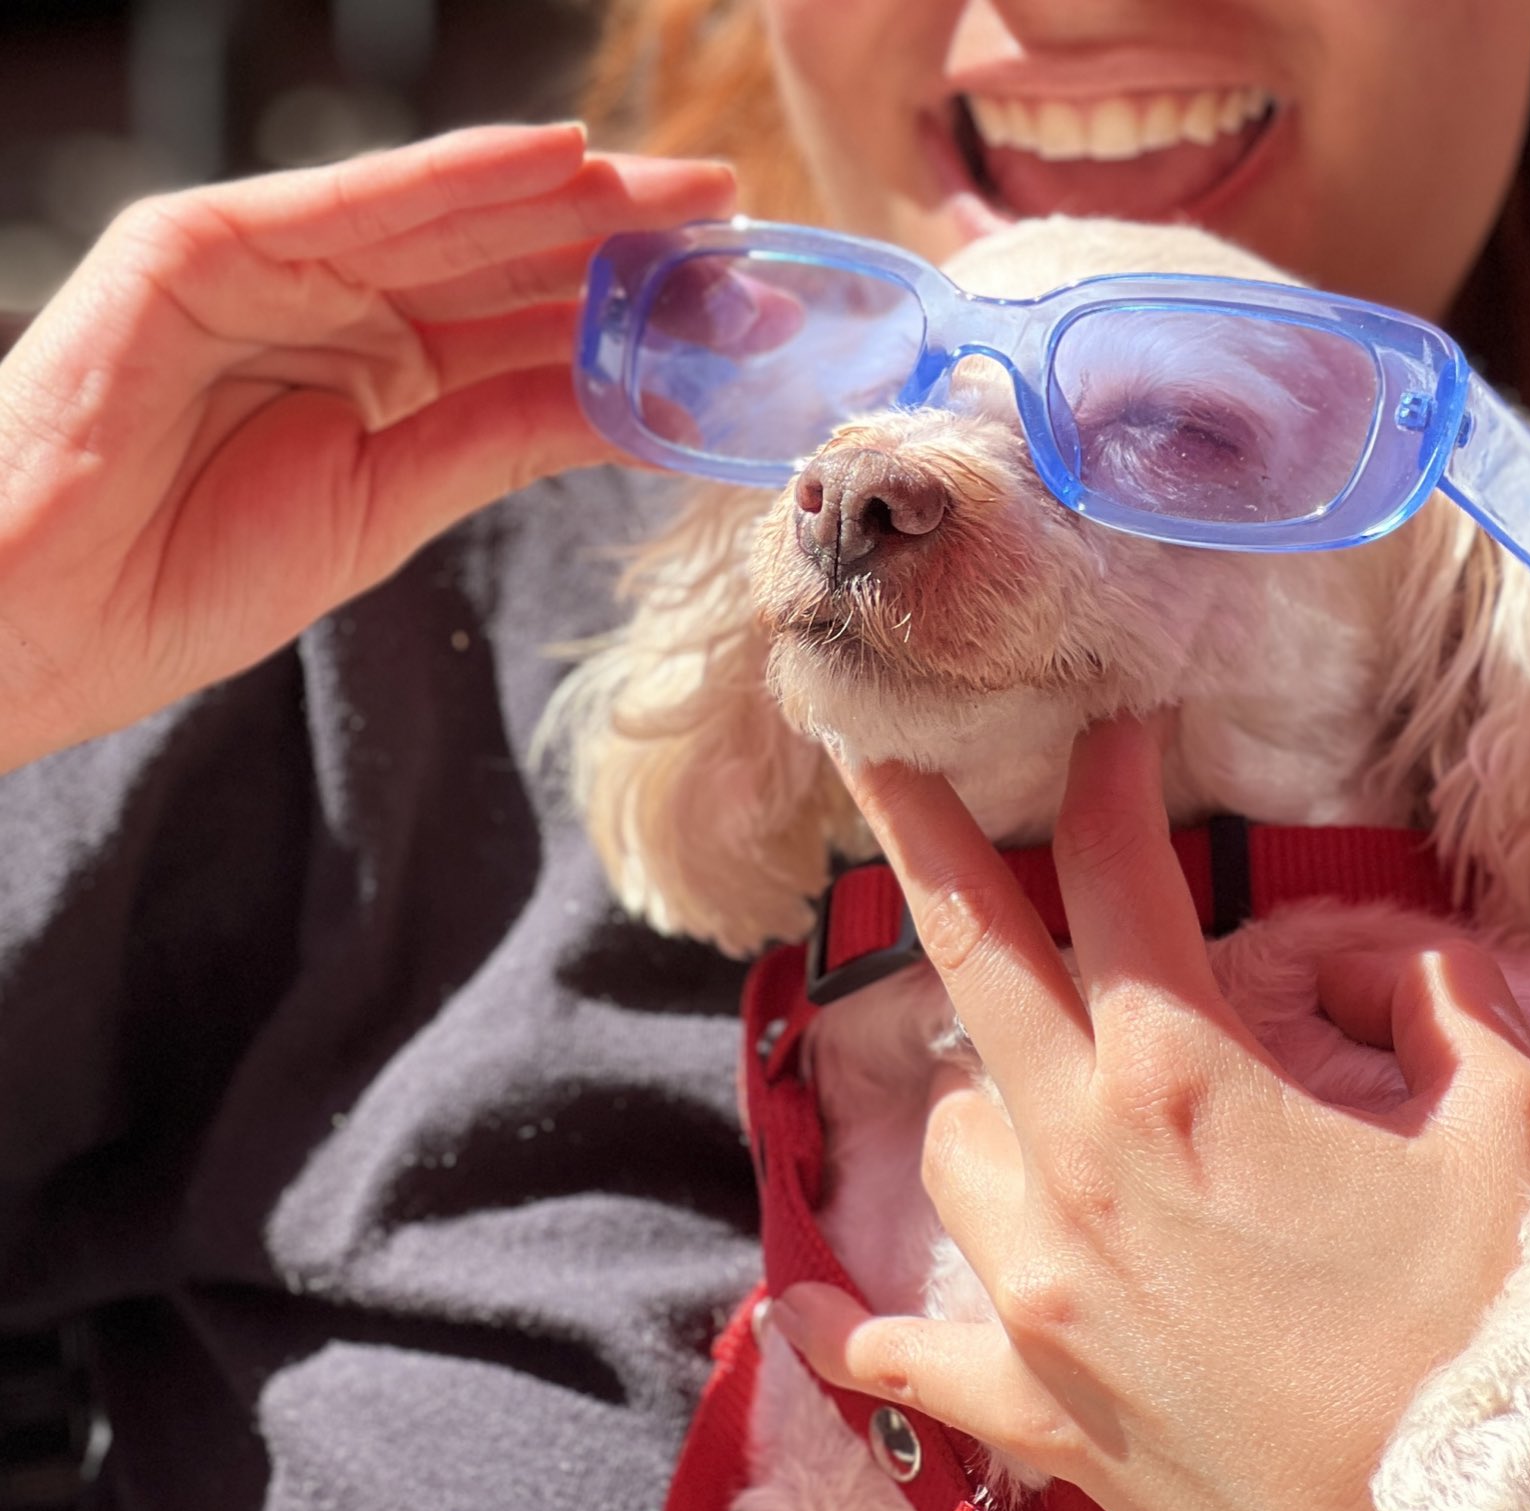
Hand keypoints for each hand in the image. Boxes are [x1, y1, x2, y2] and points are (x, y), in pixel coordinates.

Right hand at [0, 124, 731, 770]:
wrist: (45, 616)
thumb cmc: (190, 578)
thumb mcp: (393, 503)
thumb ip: (509, 436)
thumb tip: (644, 406)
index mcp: (378, 376)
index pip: (532, 329)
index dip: (639, 315)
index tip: (747, 312)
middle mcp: (336, 308)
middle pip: (510, 261)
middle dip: (631, 245)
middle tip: (747, 226)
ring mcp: (273, 267)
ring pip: (452, 221)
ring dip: (577, 198)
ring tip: (692, 191)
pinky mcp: (207, 244)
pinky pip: (359, 203)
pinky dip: (463, 177)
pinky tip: (567, 163)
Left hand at [770, 717, 1529, 1510]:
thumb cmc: (1505, 1336)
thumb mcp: (1513, 1129)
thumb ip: (1440, 1000)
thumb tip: (1385, 954)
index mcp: (1184, 1083)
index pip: (1122, 879)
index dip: (1116, 781)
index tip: (1116, 725)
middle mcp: (1080, 1171)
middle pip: (975, 959)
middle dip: (929, 838)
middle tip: (882, 756)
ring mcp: (1042, 1298)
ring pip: (958, 1137)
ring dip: (990, 1088)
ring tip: (1047, 1087)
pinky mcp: (1042, 1415)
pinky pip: (911, 1364)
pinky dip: (865, 1332)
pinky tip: (821, 1317)